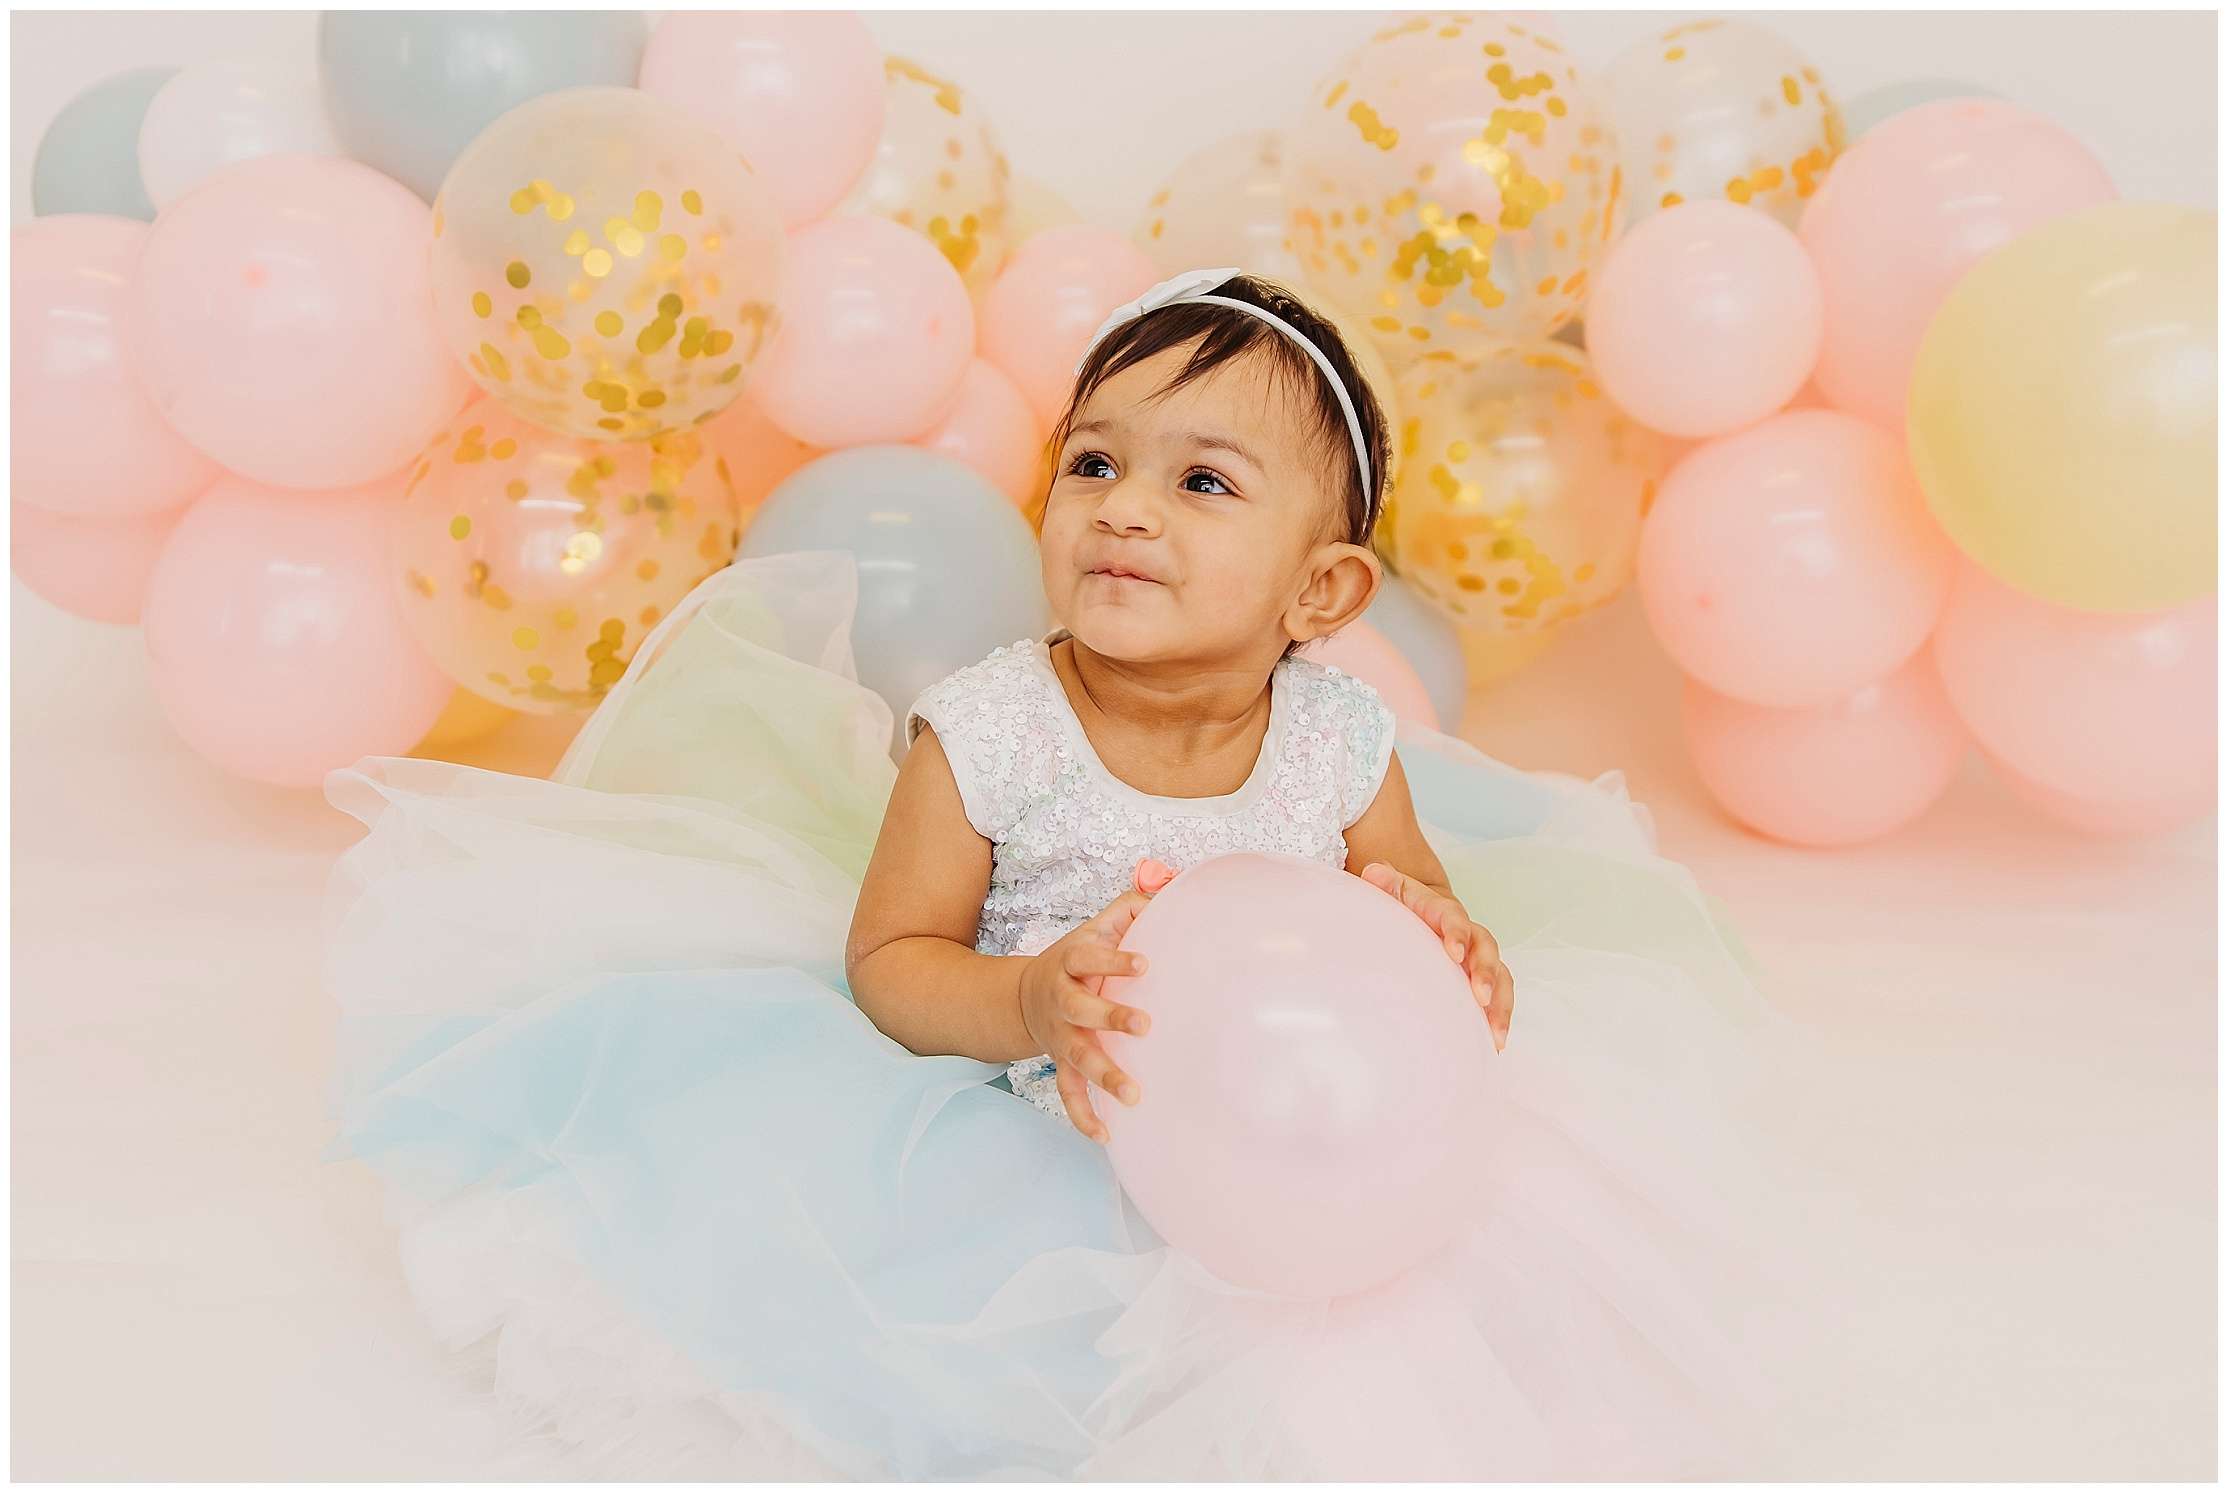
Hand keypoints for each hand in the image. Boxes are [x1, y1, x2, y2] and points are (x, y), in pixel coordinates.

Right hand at [1017, 859, 1174, 1140]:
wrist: (1025, 996)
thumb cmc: (1076, 959)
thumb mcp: (1096, 928)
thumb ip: (1130, 909)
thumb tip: (1168, 887)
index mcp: (1071, 962)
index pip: (1090, 956)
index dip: (1115, 959)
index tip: (1145, 963)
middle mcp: (1062, 1001)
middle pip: (1080, 1008)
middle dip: (1109, 1016)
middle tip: (1144, 1025)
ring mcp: (1059, 1037)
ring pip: (1076, 1057)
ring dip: (1103, 1075)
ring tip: (1134, 1095)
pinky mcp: (1059, 1064)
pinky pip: (1068, 1093)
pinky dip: (1083, 1116)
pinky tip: (1107, 1136)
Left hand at [1359, 862, 1513, 1050]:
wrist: (1420, 912)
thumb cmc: (1402, 904)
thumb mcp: (1391, 890)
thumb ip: (1385, 883)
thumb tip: (1374, 872)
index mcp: (1444, 912)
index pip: (1455, 918)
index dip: (1458, 933)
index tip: (1454, 953)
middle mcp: (1468, 933)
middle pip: (1487, 948)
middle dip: (1487, 972)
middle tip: (1481, 997)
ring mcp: (1478, 957)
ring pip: (1501, 975)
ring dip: (1501, 1004)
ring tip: (1496, 1035)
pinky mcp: (1480, 978)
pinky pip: (1499, 995)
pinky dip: (1500, 1017)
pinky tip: (1496, 1044)